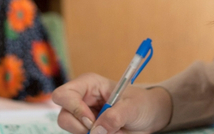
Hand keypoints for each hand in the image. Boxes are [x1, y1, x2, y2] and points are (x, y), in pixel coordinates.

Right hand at [51, 73, 171, 133]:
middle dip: (80, 127)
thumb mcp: (133, 107)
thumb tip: (97, 130)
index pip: (64, 94)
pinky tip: (110, 133)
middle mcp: (81, 100)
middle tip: (100, 130)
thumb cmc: (142, 104)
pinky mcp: (88, 129)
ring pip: (72, 130)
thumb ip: (115, 116)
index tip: (92, 120)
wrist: (149, 116)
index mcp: (88, 85)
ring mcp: (83, 116)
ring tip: (111, 131)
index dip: (74, 109)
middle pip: (64, 117)